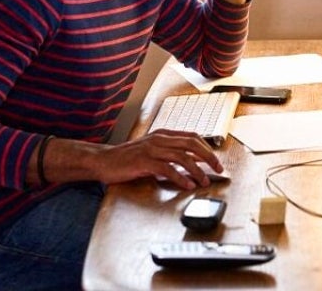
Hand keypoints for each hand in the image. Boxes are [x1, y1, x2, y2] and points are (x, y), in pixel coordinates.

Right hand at [86, 131, 222, 189]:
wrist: (104, 161)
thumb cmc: (128, 159)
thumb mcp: (152, 152)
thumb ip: (170, 154)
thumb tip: (192, 163)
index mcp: (163, 135)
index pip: (192, 137)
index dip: (208, 148)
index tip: (216, 161)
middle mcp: (159, 139)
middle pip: (192, 144)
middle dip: (208, 157)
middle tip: (218, 170)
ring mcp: (151, 149)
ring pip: (182, 157)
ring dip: (197, 171)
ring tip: (204, 182)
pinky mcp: (144, 162)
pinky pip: (167, 169)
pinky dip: (180, 178)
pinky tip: (187, 185)